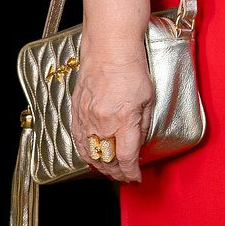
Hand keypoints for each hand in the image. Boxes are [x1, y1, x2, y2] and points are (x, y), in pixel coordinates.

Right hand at [69, 36, 152, 183]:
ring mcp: (86, 117)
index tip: (136, 177)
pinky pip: (78, 139)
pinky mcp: (76, 111)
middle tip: (124, 175)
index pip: (127, 157)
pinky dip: (85, 152)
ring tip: (109, 170)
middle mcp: (102, 122)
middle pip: (107, 159)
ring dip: (100, 166)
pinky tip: (91, 156)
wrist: (109, 48)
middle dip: (117, 172)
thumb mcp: (148, 98)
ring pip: (90, 153)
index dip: (131, 172)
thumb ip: (142, 124)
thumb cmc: (131, 68)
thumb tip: (138, 142)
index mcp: (123, 119)